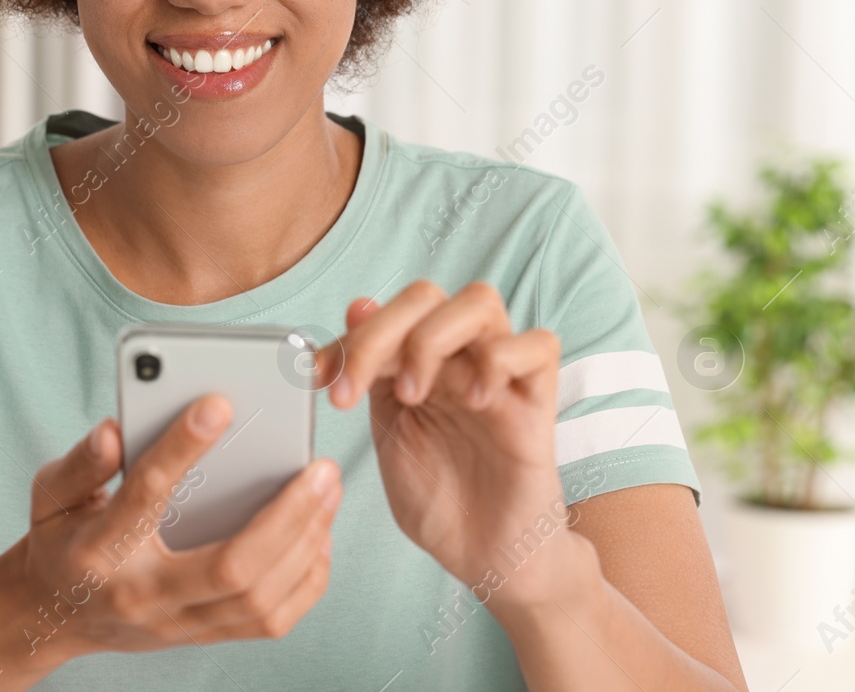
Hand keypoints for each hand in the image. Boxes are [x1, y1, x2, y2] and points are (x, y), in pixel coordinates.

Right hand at [18, 396, 340, 659]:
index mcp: (99, 549)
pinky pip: (269, 622)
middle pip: (229, 568)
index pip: (145, 494)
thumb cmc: (61, 540)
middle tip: (321, 467)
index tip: (219, 404)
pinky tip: (318, 536)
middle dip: (286, 517)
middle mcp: (143, 594)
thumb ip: (82, 462)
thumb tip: (114, 430)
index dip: (182, 447)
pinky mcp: (202, 635)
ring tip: (328, 493)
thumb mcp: (51, 493)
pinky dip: (305, 580)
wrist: (53, 615)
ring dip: (306, 545)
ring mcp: (177, 624)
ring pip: (258, 599)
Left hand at [317, 281, 580, 610]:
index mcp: (420, 363)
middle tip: (355, 391)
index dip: (346, 337)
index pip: (386, 312)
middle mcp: (460, 359)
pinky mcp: (538, 404)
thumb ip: (374, 373)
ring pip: (479, 302)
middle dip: (379, 333)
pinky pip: (538, 346)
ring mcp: (500, 377)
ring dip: (432, 339)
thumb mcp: (390, 433)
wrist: (487, 559)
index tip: (316, 378)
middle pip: (427, 294)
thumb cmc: (442, 501)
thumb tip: (357, 304)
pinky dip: (500, 359)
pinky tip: (475, 402)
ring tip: (413, 395)